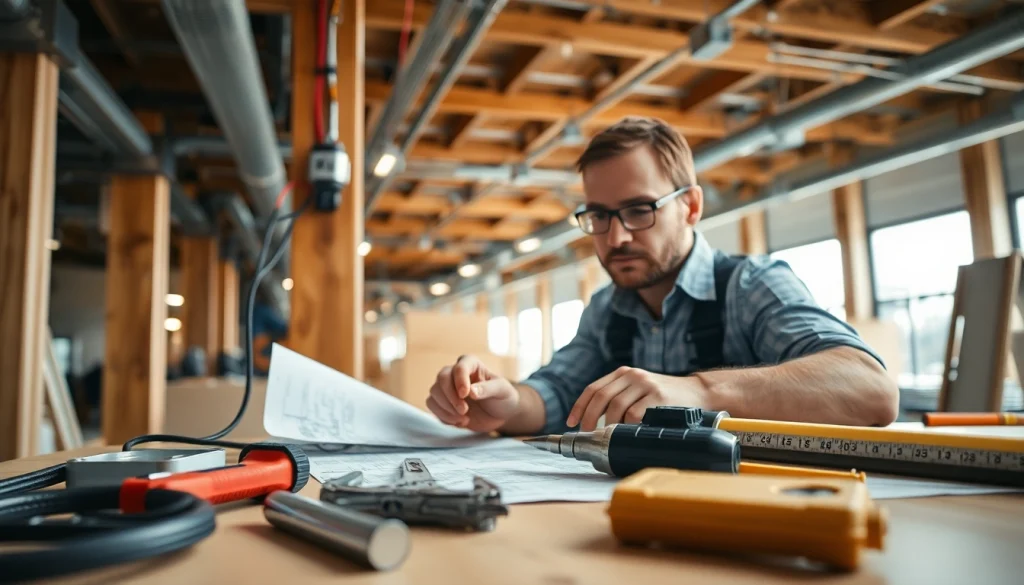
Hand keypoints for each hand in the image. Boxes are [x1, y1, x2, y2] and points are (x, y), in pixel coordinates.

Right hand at [426, 355, 520, 432]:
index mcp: (472, 364)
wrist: (499, 414)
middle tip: (464, 411)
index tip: (466, 395)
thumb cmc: (503, 397)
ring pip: (434, 392)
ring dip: (446, 408)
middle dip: (451, 397)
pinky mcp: (442, 402)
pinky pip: (432, 405)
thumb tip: (471, 391)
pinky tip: (459, 422)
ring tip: (464, 419)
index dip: (460, 380)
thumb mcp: (503, 391)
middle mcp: (456, 373)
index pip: (460, 367)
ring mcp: (447, 388)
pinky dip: (443, 416)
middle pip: (442, 378)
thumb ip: (489, 389)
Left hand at [566, 367, 705, 430]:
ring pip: (616, 406)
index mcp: (623, 373)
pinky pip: (635, 414)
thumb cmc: (665, 397)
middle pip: (601, 397)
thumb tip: (593, 420)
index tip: (572, 422)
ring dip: (609, 424)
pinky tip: (629, 432)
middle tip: (587, 433)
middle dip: (590, 418)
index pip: (593, 389)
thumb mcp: (639, 390)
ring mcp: (646, 385)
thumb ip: (619, 397)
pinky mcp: (658, 397)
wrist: (698, 392)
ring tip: (610, 435)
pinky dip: (628, 426)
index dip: (579, 406)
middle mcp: (632, 375)